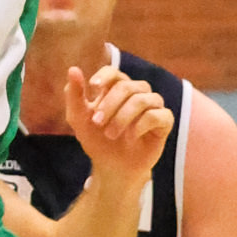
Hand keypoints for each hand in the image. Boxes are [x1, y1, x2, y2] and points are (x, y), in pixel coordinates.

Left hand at [65, 58, 172, 180]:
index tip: (93, 87)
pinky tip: (131, 137)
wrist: (112, 168)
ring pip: (142, 99)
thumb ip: (74, 95)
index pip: (114, 72)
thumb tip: (73, 69)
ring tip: (111, 134)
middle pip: (126, 86)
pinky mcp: (164, 121)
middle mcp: (136, 93)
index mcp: (115, 89)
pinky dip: (141, 125)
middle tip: (97, 123)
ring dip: (122, 117)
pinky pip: (157, 114)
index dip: (104, 76)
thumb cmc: (96, 140)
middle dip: (109, 104)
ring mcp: (152, 106)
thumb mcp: (79, 119)